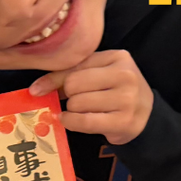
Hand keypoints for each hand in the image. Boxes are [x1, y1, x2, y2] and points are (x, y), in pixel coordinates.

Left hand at [29, 49, 152, 145]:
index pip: (73, 66)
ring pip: (77, 103)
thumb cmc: (113, 91)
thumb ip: (66, 75)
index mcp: (118, 58)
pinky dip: (71, 122)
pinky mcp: (124, 121)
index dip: (53, 80)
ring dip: (72, 110)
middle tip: (76, 100)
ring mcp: (128, 99)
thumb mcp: (95, 75)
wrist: (145, 115)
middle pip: (73, 85)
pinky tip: (72, 120)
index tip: (37, 90)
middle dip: (68, 95)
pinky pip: (83, 122)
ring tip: (83, 110)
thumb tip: (35, 89)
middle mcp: (126, 75)